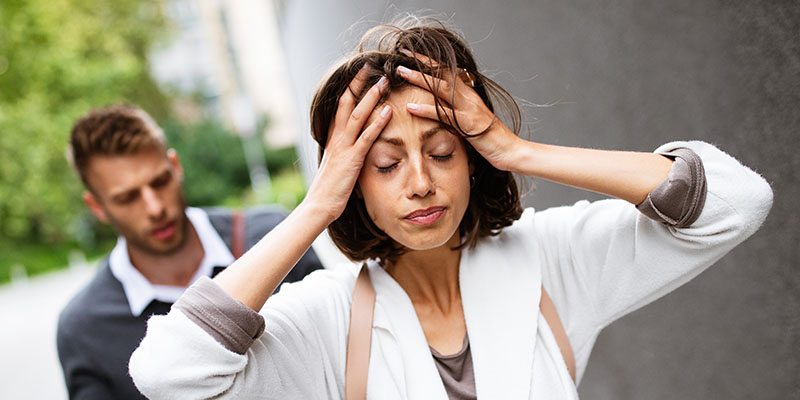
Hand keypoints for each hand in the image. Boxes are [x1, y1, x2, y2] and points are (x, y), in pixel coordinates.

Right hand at [304, 68, 392, 221]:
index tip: (359, 75)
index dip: (349, 90)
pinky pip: (366, 137)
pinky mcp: (352, 159)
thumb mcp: (337, 165)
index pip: (340, 107)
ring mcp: (344, 147)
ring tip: (383, 81)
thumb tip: (354, 146)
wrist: (319, 205)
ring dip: (371, 97)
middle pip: (346, 103)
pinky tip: (387, 111)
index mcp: (332, 138)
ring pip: (357, 115)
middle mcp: (336, 138)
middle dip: (358, 84)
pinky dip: (377, 123)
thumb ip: (344, 152)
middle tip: (369, 66)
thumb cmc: (329, 190)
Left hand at [397, 52, 522, 171]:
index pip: (448, 72)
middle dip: (422, 62)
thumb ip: (456, 113)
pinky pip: (445, 114)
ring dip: (420, 79)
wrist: (511, 151)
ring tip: (401, 73)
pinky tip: (411, 107)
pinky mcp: (469, 124)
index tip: (412, 54)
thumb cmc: (491, 140)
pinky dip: (427, 109)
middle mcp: (469, 97)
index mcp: (469, 95)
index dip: (430, 62)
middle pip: (443, 73)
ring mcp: (469, 109)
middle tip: (402, 53)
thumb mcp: (471, 122)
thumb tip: (440, 110)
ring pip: (441, 88)